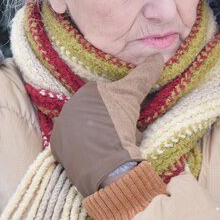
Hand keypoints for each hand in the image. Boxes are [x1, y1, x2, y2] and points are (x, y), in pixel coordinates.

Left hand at [51, 54, 163, 195]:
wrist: (103, 163)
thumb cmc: (115, 123)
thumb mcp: (132, 95)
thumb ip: (143, 75)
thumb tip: (158, 57)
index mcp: (84, 93)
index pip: (106, 91)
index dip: (122, 101)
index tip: (131, 111)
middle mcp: (69, 108)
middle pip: (96, 109)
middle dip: (110, 116)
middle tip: (126, 127)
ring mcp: (63, 130)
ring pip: (88, 127)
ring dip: (101, 132)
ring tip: (117, 141)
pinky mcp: (60, 150)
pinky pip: (78, 144)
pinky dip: (90, 147)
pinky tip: (103, 152)